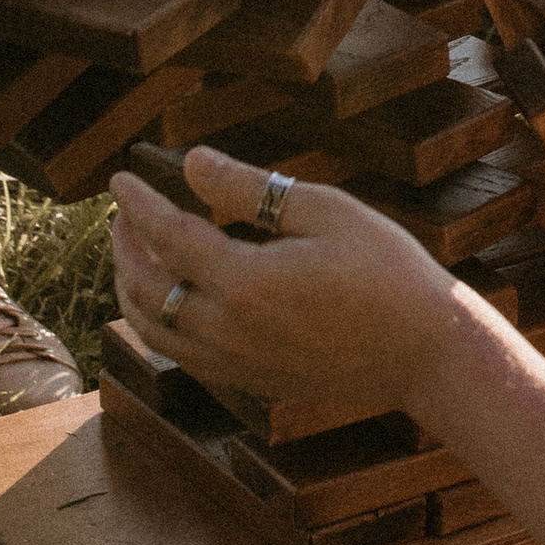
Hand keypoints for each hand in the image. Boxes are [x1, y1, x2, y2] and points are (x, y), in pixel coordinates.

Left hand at [109, 147, 467, 409]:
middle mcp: (228, 330)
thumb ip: (250, 188)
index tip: (118, 177)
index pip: (166, 236)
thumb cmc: (386, 270)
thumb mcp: (325, 210)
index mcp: (245, 281)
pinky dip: (160, 323)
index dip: (137, 203)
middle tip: (124, 214)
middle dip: (124, 247)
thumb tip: (192, 162)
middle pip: (143, 289)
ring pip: (153, 331)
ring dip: (132, 289)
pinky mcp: (249, 382)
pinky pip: (180, 354)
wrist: (426, 353)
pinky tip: (174, 299)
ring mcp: (235, 363)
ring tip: (136, 255)